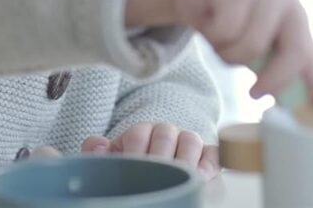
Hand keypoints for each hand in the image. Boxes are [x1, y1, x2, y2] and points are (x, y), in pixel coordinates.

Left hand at [81, 123, 219, 180]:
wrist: (155, 177)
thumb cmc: (132, 174)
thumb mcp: (114, 164)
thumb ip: (99, 155)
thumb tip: (97, 145)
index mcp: (140, 132)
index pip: (137, 135)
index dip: (134, 154)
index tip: (132, 172)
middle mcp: (165, 133)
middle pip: (165, 134)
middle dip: (159, 157)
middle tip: (155, 177)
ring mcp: (188, 143)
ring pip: (191, 140)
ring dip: (185, 160)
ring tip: (179, 180)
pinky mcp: (208, 157)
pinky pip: (214, 153)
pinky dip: (211, 163)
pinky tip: (202, 178)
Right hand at [174, 0, 312, 110]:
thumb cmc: (233, 20)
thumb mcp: (266, 46)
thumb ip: (295, 72)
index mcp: (296, 15)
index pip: (306, 55)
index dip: (296, 84)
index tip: (275, 102)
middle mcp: (284, 0)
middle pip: (291, 53)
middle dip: (272, 79)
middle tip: (253, 93)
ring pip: (251, 46)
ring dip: (230, 54)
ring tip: (223, 42)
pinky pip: (225, 30)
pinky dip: (213, 37)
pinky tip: (210, 24)